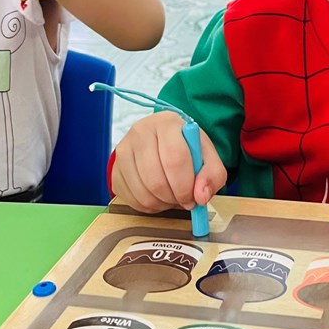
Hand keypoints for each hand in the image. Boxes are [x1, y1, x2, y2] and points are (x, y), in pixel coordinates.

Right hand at [112, 111, 226, 213]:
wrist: (161, 142)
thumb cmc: (186, 149)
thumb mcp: (207, 157)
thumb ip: (213, 175)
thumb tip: (200, 196)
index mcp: (167, 123)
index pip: (175, 158)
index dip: (185, 185)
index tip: (193, 197)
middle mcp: (141, 132)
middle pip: (156, 178)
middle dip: (174, 197)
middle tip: (183, 200)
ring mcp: (123, 150)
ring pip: (143, 192)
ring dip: (162, 203)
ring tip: (172, 196)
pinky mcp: (115, 169)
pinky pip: (131, 199)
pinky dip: (148, 205)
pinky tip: (158, 196)